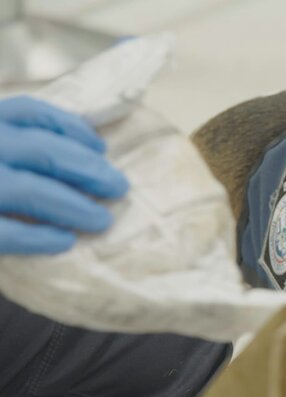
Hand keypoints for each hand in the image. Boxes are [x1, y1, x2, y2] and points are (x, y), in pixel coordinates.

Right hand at [0, 96, 128, 254]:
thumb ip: (15, 142)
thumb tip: (82, 151)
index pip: (28, 112)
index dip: (71, 127)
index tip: (101, 147)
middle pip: (44, 150)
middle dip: (90, 170)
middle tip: (120, 187)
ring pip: (31, 191)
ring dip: (76, 206)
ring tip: (103, 220)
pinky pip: (6, 232)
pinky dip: (39, 237)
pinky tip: (65, 241)